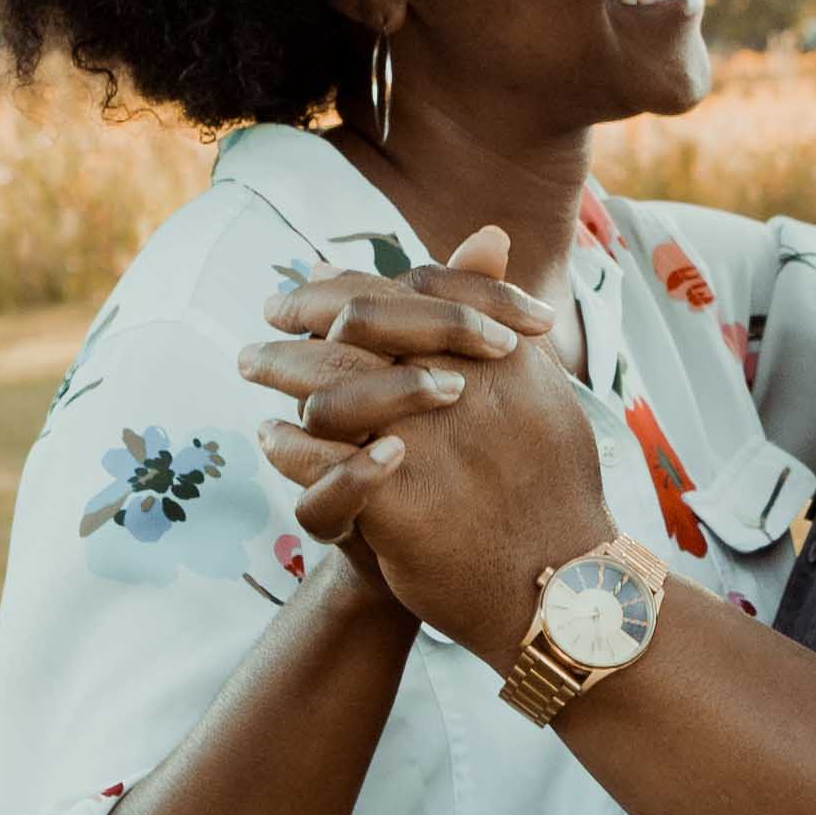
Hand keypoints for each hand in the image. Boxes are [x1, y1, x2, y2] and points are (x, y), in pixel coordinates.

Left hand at [250, 230, 616, 658]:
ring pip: (326, 388)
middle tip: (267, 315)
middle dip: (300, 313)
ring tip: (252, 367)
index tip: (315, 279)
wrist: (563, 582)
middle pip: (356, 327)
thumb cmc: (552, 484)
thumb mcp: (542, 380)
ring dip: (279, 370)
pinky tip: (272, 437)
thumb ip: (501, 312)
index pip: (409, 290)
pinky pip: (318, 461)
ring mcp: (425, 440)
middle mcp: (459, 384)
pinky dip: (288, 445)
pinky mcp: (396, 498)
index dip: (352, 280)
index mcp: (495, 350)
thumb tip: (487, 233)